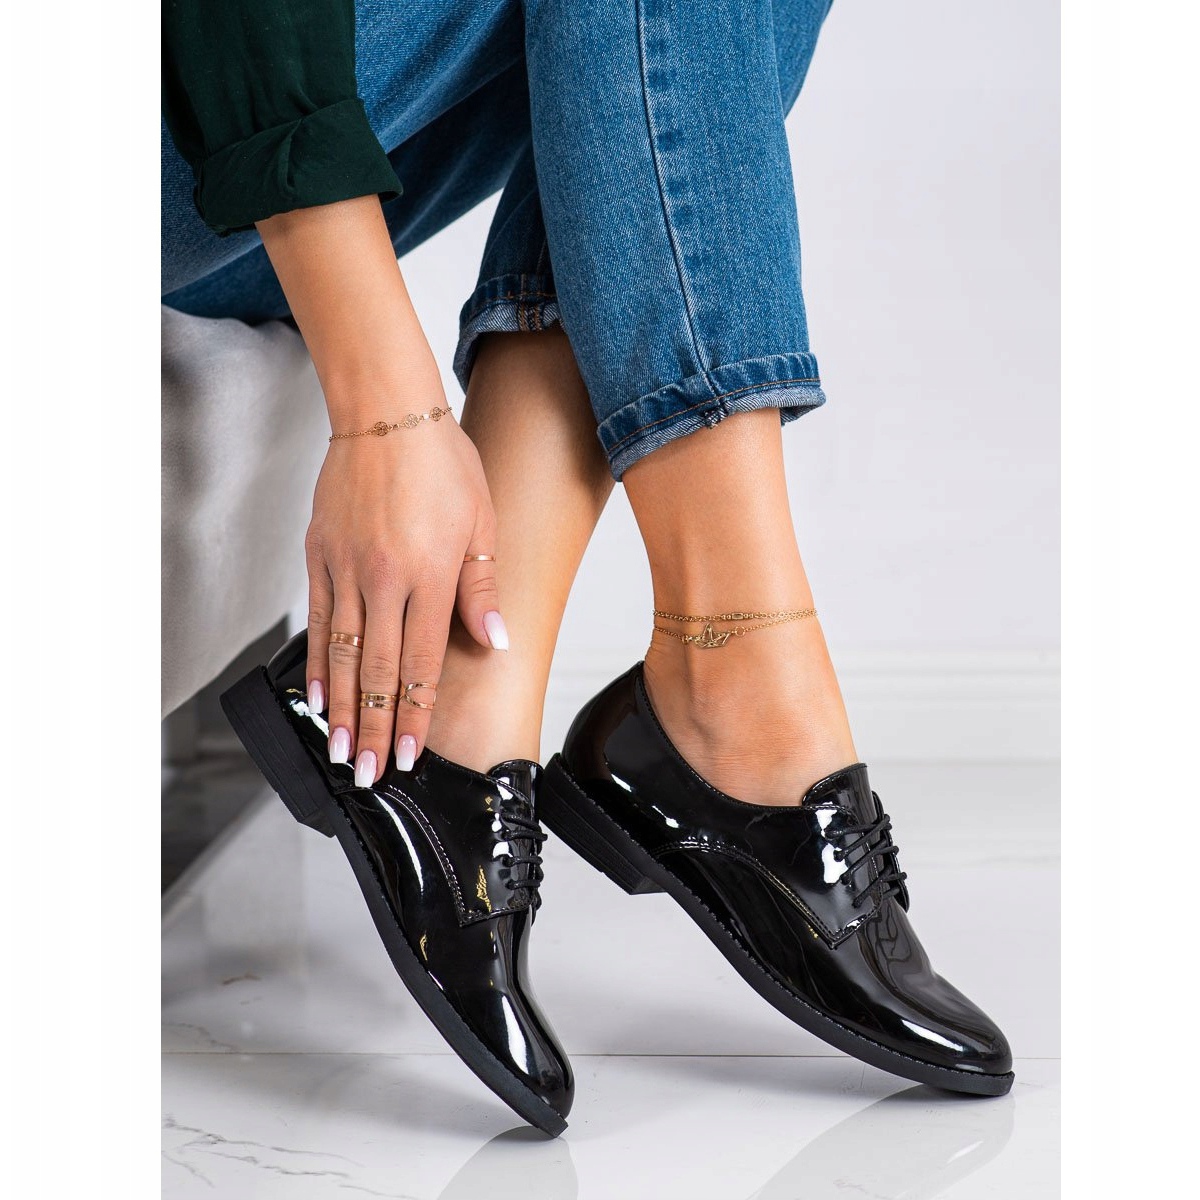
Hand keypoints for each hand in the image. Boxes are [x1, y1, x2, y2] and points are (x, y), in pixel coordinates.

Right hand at [302, 407, 505, 784]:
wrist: (387, 413)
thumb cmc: (443, 464)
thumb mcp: (482, 523)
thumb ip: (481, 587)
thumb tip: (495, 640)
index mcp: (429, 575)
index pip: (423, 663)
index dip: (417, 715)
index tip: (412, 755)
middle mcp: (384, 579)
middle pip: (381, 671)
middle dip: (377, 729)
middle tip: (369, 774)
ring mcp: (347, 569)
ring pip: (345, 654)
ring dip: (344, 709)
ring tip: (340, 750)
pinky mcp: (320, 556)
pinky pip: (320, 621)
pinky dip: (319, 662)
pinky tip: (318, 694)